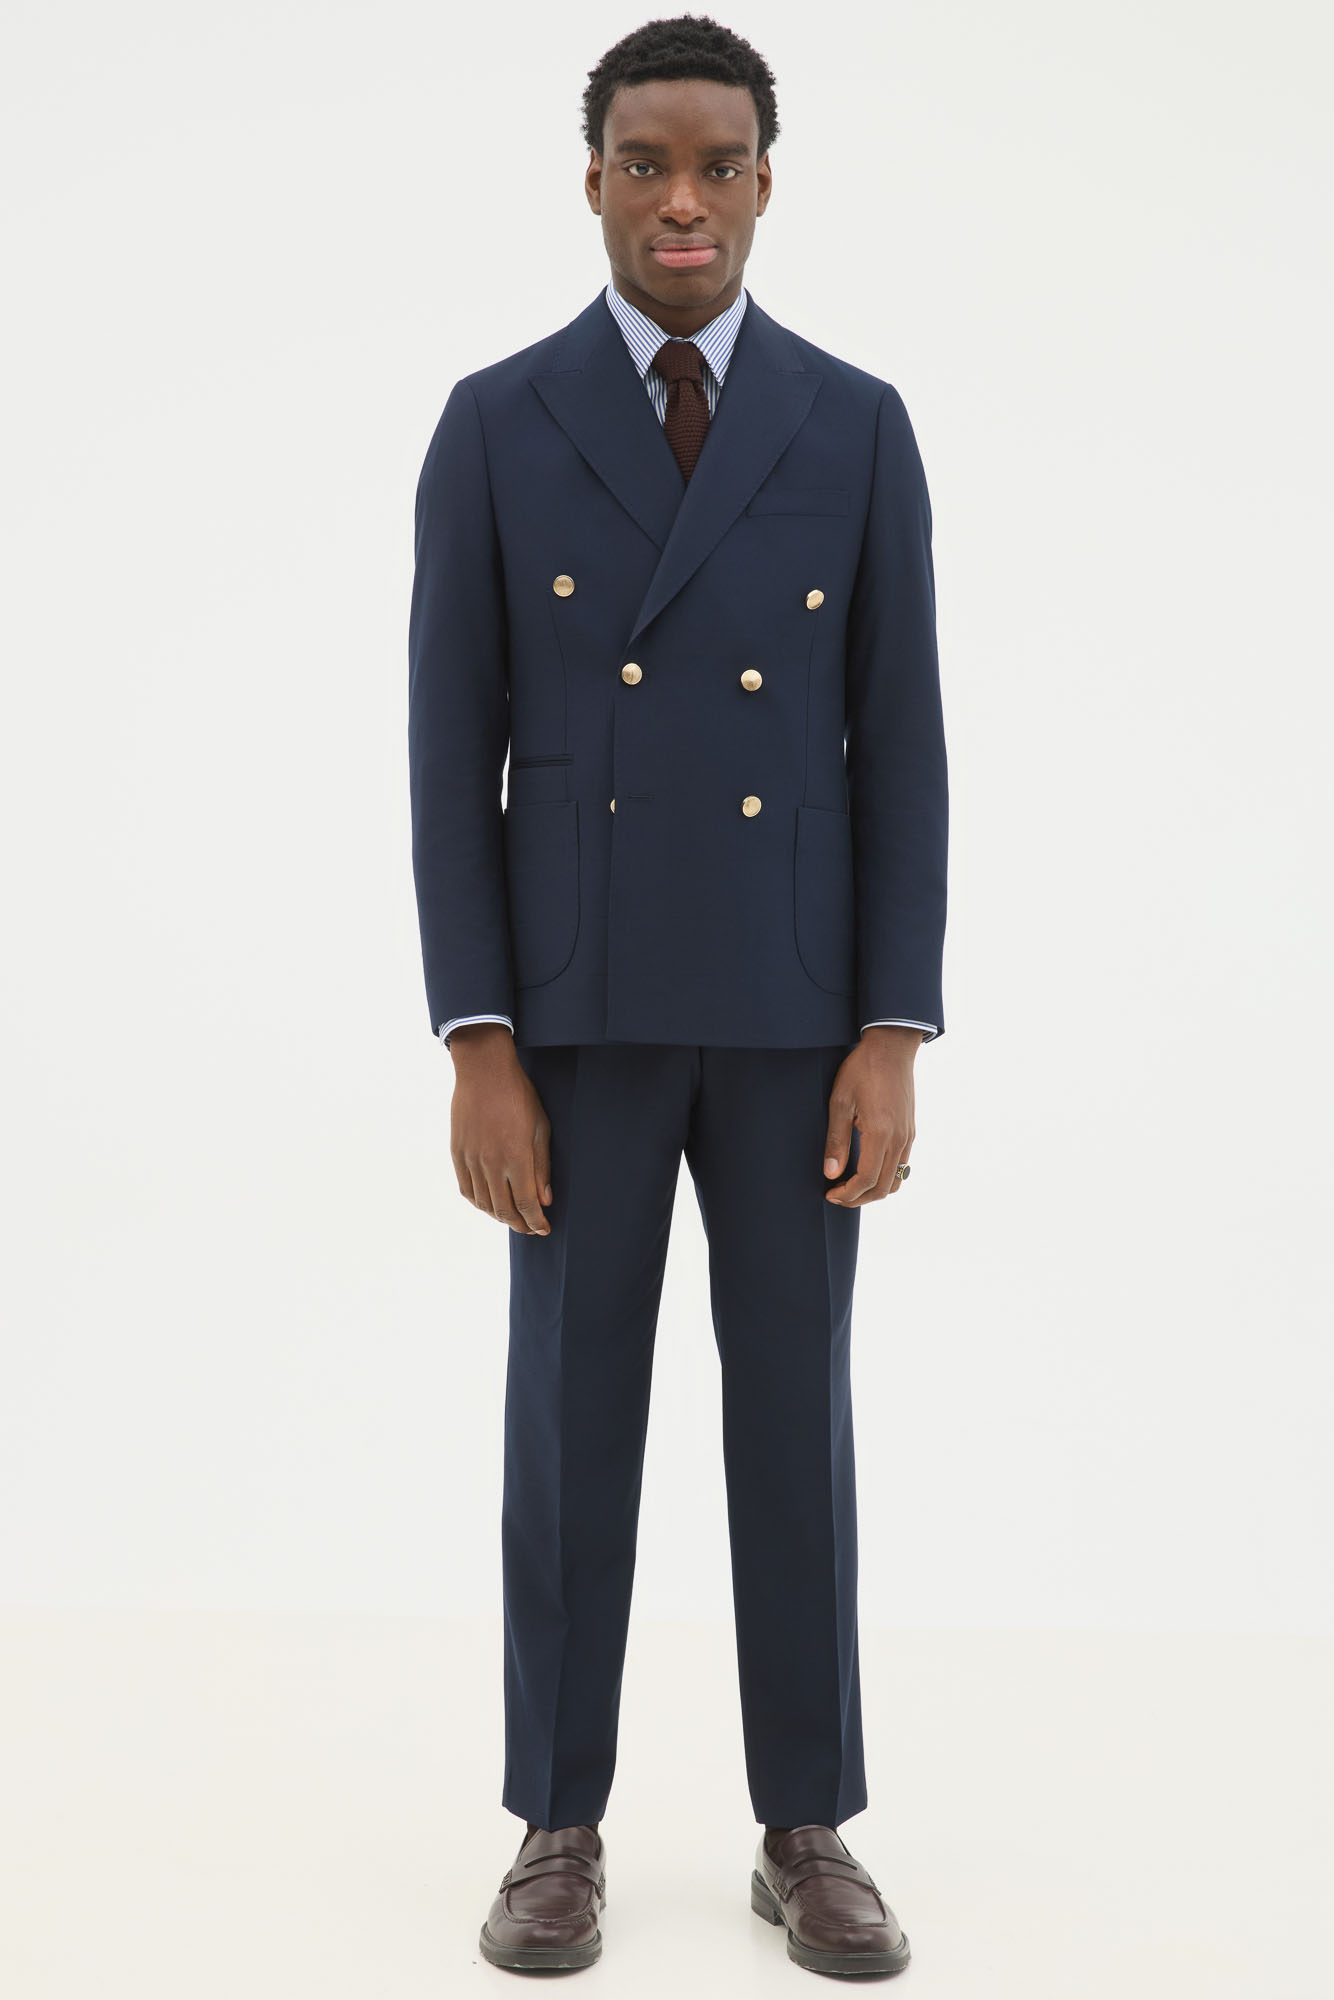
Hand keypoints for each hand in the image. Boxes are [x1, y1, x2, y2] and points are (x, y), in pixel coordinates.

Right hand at [448, 1024, 552, 1234]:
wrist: (483, 1071)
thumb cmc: (518, 1095)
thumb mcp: (541, 1128)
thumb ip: (542, 1167)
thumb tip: (545, 1199)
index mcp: (516, 1157)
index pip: (527, 1204)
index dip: (536, 1221)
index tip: (544, 1228)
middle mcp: (491, 1163)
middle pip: (505, 1210)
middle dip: (520, 1224)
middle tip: (531, 1227)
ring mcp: (471, 1160)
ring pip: (484, 1203)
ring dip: (500, 1216)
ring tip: (513, 1218)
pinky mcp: (457, 1153)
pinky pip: (466, 1189)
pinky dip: (479, 1203)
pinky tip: (489, 1204)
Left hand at [822, 1024, 920, 1205]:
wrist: (891, 1047)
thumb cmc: (862, 1070)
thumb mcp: (840, 1102)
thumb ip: (837, 1140)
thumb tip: (831, 1173)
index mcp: (881, 1133)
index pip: (867, 1179)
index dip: (847, 1194)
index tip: (829, 1194)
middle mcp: (900, 1139)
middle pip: (883, 1187)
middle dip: (859, 1198)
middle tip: (837, 1195)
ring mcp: (908, 1135)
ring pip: (896, 1180)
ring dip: (873, 1190)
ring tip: (850, 1186)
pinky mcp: (910, 1130)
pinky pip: (902, 1165)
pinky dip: (884, 1176)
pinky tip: (866, 1169)